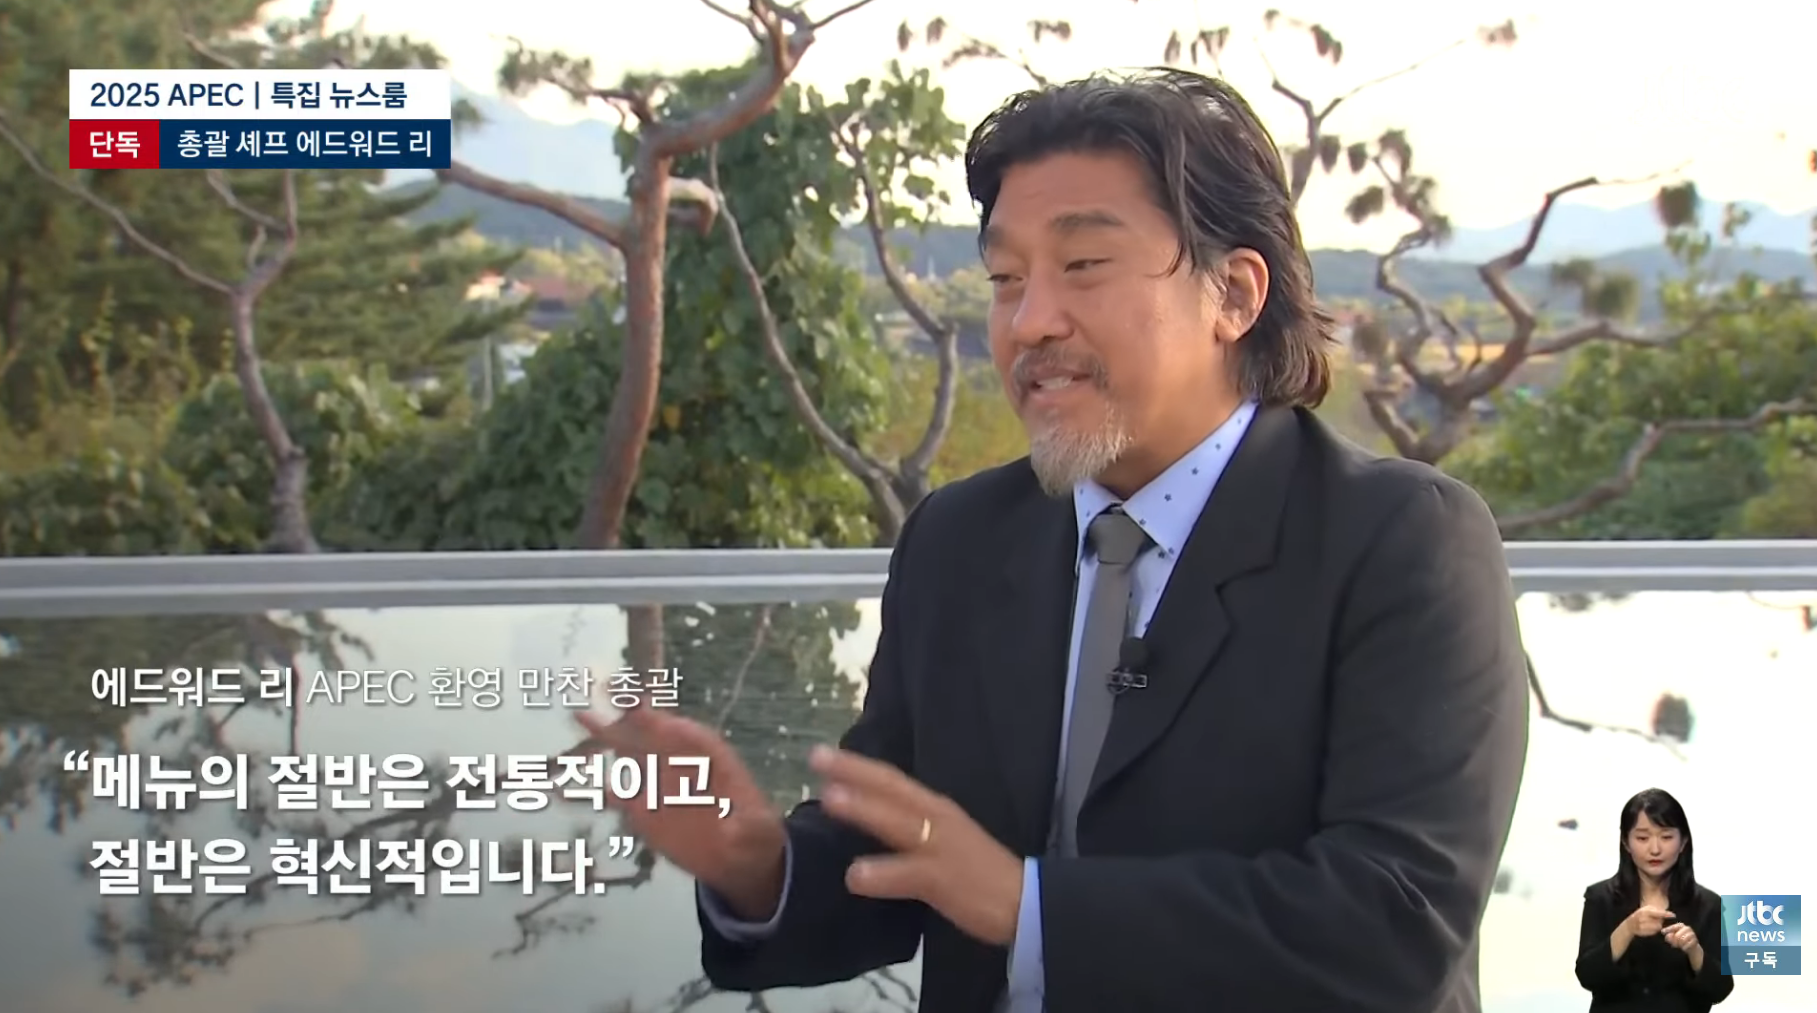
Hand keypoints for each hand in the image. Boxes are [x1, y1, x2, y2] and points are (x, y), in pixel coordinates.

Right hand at [573, 708, 786, 918]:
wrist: (739, 851)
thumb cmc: (751, 829)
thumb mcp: (753, 828)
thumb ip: (740, 827)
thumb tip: (727, 830)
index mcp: (706, 755)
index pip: (678, 731)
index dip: (660, 720)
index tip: (639, 706)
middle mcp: (678, 761)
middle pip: (647, 731)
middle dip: (626, 712)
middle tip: (604, 689)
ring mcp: (657, 782)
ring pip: (626, 752)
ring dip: (603, 735)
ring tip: (578, 714)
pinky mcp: (641, 807)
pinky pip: (611, 795)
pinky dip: (586, 792)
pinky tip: (561, 790)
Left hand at [810, 745, 1023, 947]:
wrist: (1026, 901)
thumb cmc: (980, 871)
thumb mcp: (944, 837)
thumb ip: (911, 825)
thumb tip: (871, 816)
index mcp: (936, 808)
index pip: (892, 780)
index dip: (858, 766)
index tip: (822, 754)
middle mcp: (937, 818)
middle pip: (891, 788)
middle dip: (853, 771)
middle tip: (816, 757)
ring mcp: (940, 847)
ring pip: (897, 823)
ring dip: (863, 809)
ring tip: (828, 798)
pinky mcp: (943, 879)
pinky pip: (907, 875)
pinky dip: (881, 874)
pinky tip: (854, 877)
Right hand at [1627, 905, 1674, 937]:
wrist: (1629, 925)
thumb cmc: (1640, 915)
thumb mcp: (1646, 909)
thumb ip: (1655, 910)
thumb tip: (1666, 913)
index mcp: (1644, 911)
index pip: (1658, 913)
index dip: (1666, 914)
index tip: (1673, 915)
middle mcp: (1643, 918)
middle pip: (1659, 921)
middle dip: (1660, 920)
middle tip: (1655, 919)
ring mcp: (1642, 926)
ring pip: (1658, 927)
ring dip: (1657, 926)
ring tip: (1652, 923)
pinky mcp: (1643, 932)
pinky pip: (1654, 932)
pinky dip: (1654, 930)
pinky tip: (1649, 928)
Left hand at [1663, 921, 1700, 953]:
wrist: (1692, 947)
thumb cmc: (1680, 940)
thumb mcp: (1673, 937)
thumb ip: (1668, 936)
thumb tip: (1665, 934)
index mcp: (1681, 925)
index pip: (1674, 926)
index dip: (1668, 929)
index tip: (1662, 932)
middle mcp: (1687, 928)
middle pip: (1677, 935)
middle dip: (1674, 941)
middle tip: (1673, 944)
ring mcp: (1692, 934)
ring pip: (1682, 940)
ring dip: (1679, 944)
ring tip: (1678, 945)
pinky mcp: (1695, 941)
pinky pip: (1687, 945)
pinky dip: (1684, 947)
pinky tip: (1683, 948)